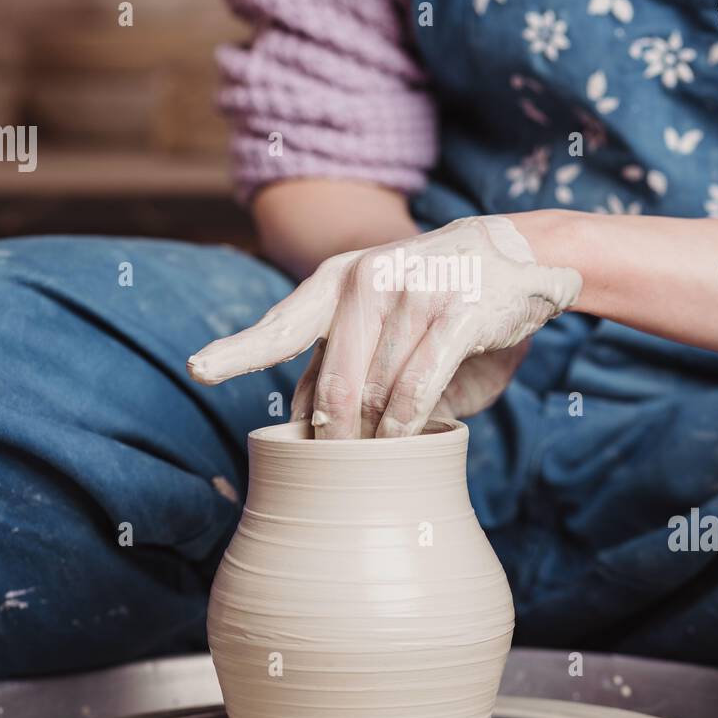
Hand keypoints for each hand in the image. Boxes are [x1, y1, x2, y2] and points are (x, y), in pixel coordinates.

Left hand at [187, 215, 581, 437]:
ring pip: (377, 393)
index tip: (200, 369)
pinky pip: (419, 388)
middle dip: (333, 437)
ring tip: (381, 454)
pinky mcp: (459, 314)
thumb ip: (342, 359)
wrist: (517, 254)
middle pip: (334, 384)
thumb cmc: (436, 297)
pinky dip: (407, 425)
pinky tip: (404, 443)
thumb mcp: (380, 318)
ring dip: (377, 435)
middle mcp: (370, 279)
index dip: (238, 350)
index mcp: (339, 278)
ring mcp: (415, 294)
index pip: (282, 323)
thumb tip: (303, 419)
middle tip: (339, 462)